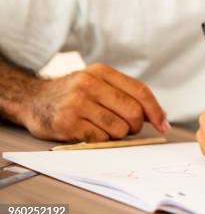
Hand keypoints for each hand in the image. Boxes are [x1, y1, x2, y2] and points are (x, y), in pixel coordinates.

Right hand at [23, 63, 169, 141]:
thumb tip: (159, 116)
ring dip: (118, 135)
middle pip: (133, 111)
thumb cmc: (73, 94)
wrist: (32, 99)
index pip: (140, 91)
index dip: (156, 110)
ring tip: (106, 129)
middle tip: (129, 128)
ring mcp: (77, 103)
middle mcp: (90, 84)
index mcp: (102, 72)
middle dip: (136, 125)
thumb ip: (125, 94)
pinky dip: (101, 140)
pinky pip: (100, 139)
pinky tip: (91, 132)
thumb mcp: (97, 82)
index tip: (163, 125)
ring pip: (118, 128)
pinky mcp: (67, 123)